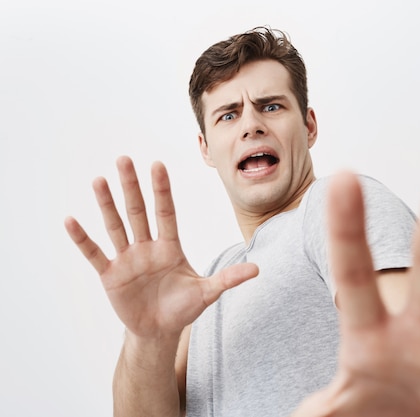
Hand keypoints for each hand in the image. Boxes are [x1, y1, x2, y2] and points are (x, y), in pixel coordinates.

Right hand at [65, 157, 257, 339]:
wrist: (159, 331)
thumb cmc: (183, 308)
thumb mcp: (207, 293)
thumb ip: (228, 279)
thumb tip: (258, 269)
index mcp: (170, 247)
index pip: (166, 213)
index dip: (162, 190)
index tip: (158, 165)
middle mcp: (147, 247)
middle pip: (139, 211)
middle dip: (132, 186)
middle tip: (125, 159)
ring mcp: (127, 259)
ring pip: (116, 226)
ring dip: (107, 204)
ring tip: (99, 180)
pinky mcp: (110, 275)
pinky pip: (95, 253)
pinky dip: (83, 239)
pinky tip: (71, 220)